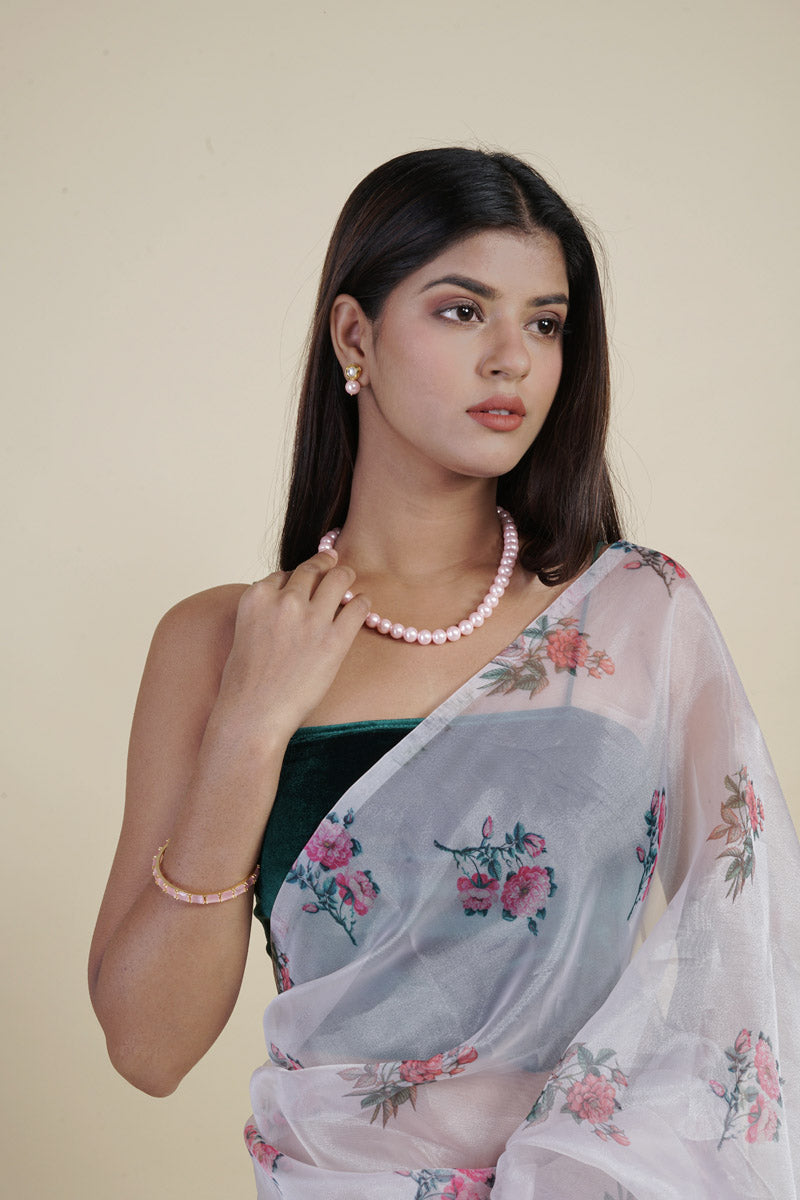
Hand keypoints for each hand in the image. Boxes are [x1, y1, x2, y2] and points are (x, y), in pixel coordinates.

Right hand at [214, 550, 368, 742]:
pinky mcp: (335, 639)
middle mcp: (285, 601)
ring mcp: (312, 618)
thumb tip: (283, 605)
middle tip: (334, 561)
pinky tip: (362, 606)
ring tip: (350, 578)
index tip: (303, 582)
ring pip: (338, 578)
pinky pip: (358, 607)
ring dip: (346, 576)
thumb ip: (264, 614)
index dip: (295, 578)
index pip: (283, 574)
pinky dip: (362, 603)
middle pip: (312, 569)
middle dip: (324, 564)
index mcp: (257, 597)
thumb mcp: (244, 635)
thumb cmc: (245, 683)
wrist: (254, 715)